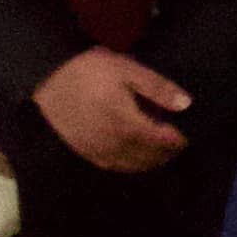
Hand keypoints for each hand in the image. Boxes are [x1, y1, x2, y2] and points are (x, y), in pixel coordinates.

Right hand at [33, 45, 192, 175]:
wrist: (48, 77)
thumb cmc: (90, 69)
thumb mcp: (127, 70)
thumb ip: (157, 88)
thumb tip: (186, 104)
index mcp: (128, 124)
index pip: (163, 142)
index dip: (179, 140)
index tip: (188, 132)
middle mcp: (116, 145)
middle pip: (151, 158)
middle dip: (168, 152)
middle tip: (177, 140)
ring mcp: (99, 152)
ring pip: (134, 166)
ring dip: (152, 160)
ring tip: (160, 148)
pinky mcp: (86, 153)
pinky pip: (116, 167)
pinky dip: (132, 164)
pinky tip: (135, 154)